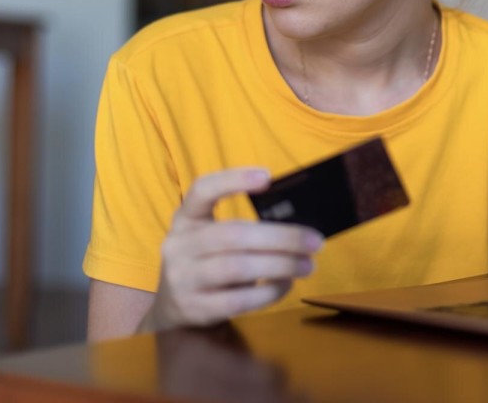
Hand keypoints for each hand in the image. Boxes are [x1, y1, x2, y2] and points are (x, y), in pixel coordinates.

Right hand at [144, 167, 323, 329]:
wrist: (173, 310)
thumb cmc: (206, 263)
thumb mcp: (212, 238)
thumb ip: (243, 229)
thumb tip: (297, 227)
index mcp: (186, 218)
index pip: (202, 190)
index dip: (233, 180)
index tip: (267, 176)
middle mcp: (179, 245)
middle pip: (233, 234)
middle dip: (281, 237)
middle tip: (314, 241)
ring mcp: (183, 278)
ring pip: (238, 267)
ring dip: (280, 265)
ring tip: (307, 265)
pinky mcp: (195, 308)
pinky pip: (239, 300)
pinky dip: (269, 292)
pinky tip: (286, 285)